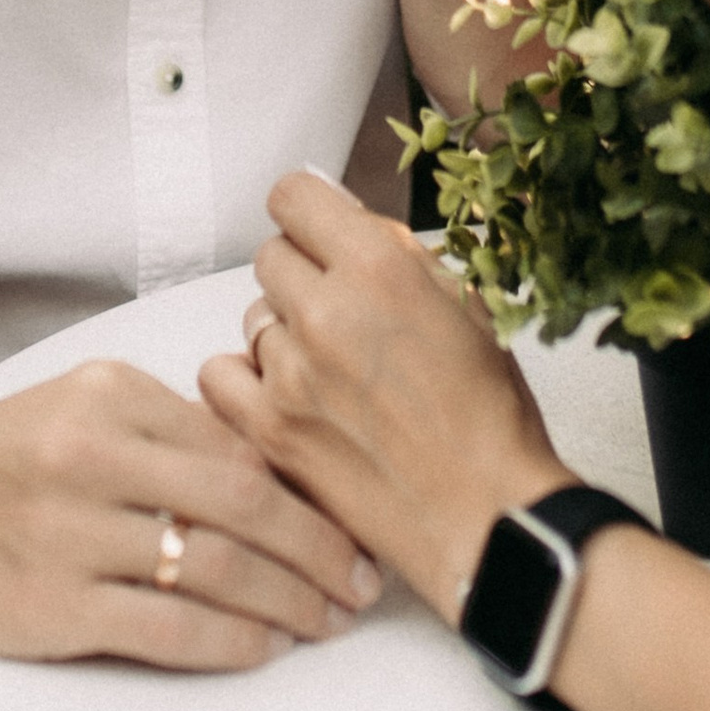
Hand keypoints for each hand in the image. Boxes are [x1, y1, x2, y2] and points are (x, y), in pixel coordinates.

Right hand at [0, 355, 383, 668]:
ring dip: (289, 602)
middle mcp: (95, 457)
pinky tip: (263, 648)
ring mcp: (72, 534)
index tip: (356, 522)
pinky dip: (230, 642)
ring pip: (217, 570)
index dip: (312, 492)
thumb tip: (274, 472)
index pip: (242, 444)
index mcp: (113, 395)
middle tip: (364, 583)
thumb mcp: (81, 406)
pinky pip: (167, 630)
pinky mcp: (52, 607)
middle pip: (248, 504)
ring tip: (327, 620)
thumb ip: (171, 430)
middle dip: (322, 551)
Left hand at [198, 173, 570, 622]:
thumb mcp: (468, 307)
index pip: (295, 195)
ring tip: (331, 369)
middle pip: (272, 256)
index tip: (323, 233)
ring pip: (252, 316)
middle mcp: (327, 311)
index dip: (311, 213)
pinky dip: (246, 379)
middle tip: (343, 313)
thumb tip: (350, 222)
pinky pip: (218, 375)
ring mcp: (290, 374)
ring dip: (284, 332)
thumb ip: (401, 256)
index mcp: (381, 268)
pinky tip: (283, 394)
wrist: (487, 515)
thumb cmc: (491, 416)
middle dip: (305, 275)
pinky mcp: (268, 431)